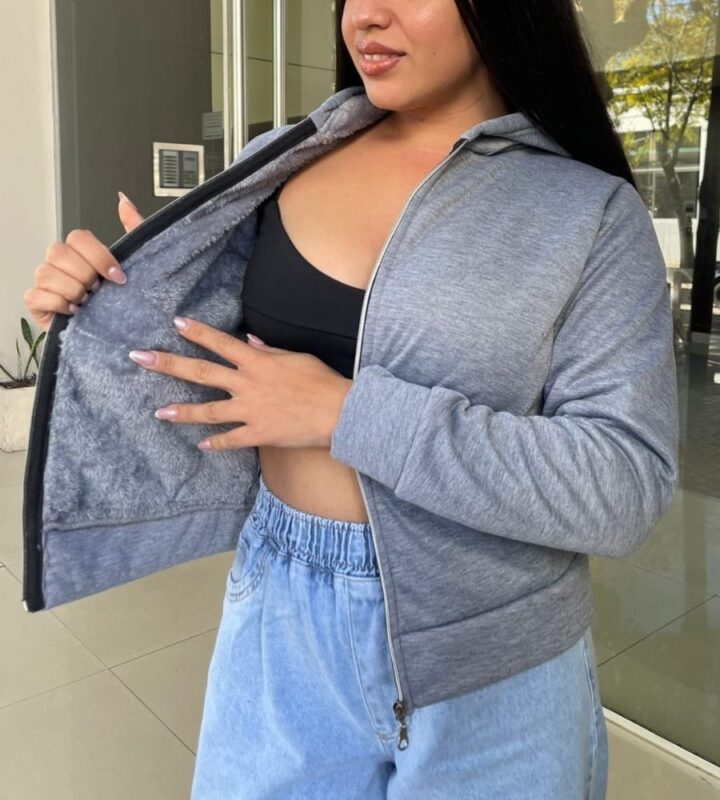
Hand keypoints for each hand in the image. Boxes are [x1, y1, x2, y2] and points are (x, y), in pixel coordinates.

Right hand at [23, 192, 144, 331]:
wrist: (115, 336)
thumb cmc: (121, 301)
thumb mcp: (137, 264)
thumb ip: (134, 229)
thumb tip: (124, 200)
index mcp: (81, 252)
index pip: (79, 237)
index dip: (99, 256)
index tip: (118, 277)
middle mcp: (60, 263)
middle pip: (59, 252)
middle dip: (85, 275)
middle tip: (99, 291)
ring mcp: (46, 282)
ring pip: (47, 273)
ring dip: (73, 291)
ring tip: (88, 303)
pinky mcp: (36, 303)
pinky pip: (36, 295)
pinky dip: (58, 304)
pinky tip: (75, 312)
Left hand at [128, 317, 352, 450]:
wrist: (339, 412)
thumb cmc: (321, 381)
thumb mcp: (295, 357)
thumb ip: (268, 351)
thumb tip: (248, 341)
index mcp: (257, 362)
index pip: (220, 343)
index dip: (197, 333)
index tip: (175, 324)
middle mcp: (248, 384)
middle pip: (201, 373)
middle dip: (168, 364)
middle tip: (140, 358)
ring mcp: (251, 411)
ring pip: (209, 411)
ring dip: (183, 412)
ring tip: (159, 413)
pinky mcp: (259, 433)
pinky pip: (231, 440)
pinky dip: (216, 444)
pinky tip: (201, 445)